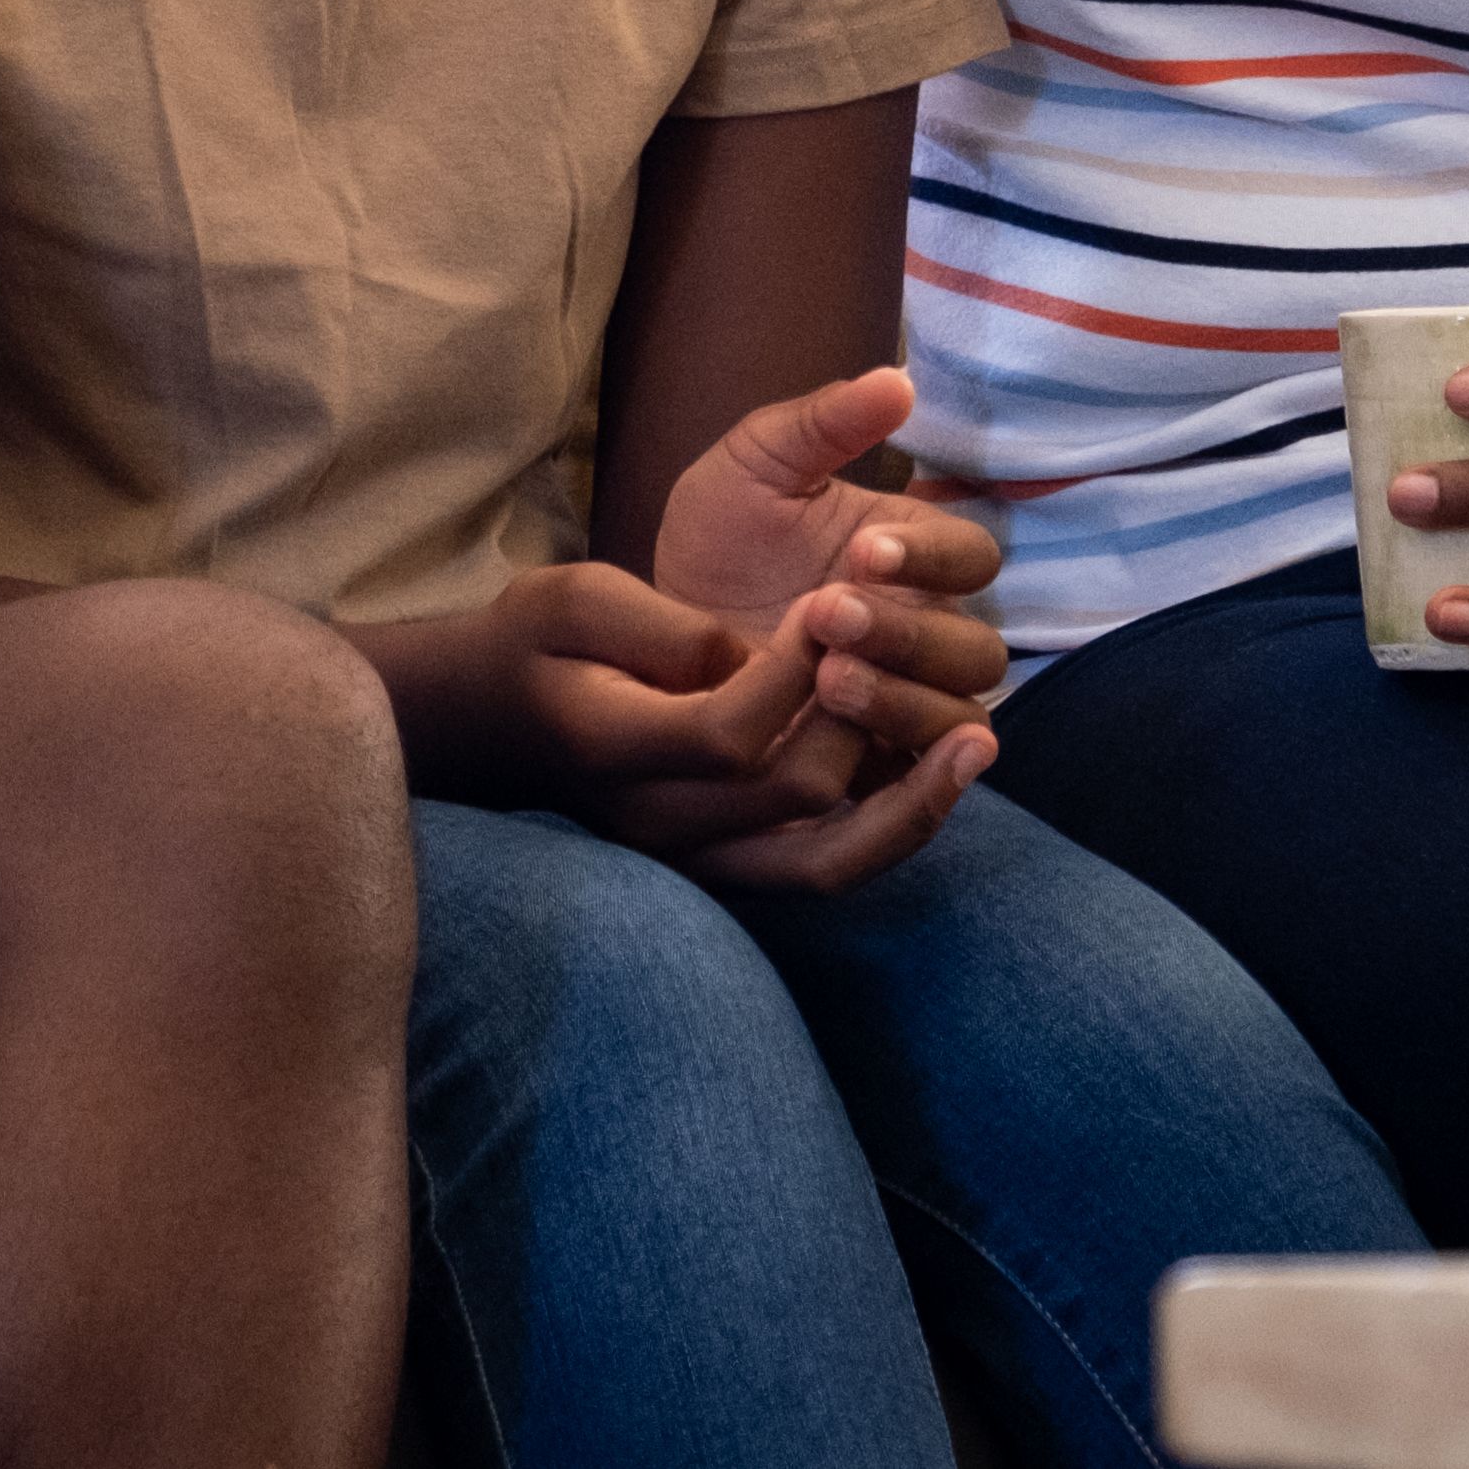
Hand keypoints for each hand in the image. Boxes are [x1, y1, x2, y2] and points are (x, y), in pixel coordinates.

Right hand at [446, 561, 988, 898]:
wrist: (490, 724)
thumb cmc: (533, 643)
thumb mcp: (576, 598)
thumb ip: (665, 627)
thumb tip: (753, 656)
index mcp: (613, 748)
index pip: (730, 733)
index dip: (794, 670)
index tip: (825, 599)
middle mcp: (656, 822)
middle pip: (791, 797)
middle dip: (859, 715)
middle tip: (898, 647)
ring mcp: (692, 858)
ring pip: (822, 862)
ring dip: (910, 804)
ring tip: (978, 743)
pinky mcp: (723, 866)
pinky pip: (820, 870)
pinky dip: (888, 830)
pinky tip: (938, 777)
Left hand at [644, 367, 1010, 772]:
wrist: (656, 635)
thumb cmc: (716, 543)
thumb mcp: (752, 467)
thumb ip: (822, 423)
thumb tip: (900, 377)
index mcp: (913, 554)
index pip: (972, 557)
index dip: (930, 557)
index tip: (862, 549)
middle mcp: (927, 629)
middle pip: (976, 649)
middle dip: (909, 633)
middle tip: (827, 615)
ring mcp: (907, 700)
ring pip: (955, 715)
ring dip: (902, 699)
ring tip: (826, 679)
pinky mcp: (875, 763)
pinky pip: (919, 776)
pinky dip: (897, 761)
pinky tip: (849, 747)